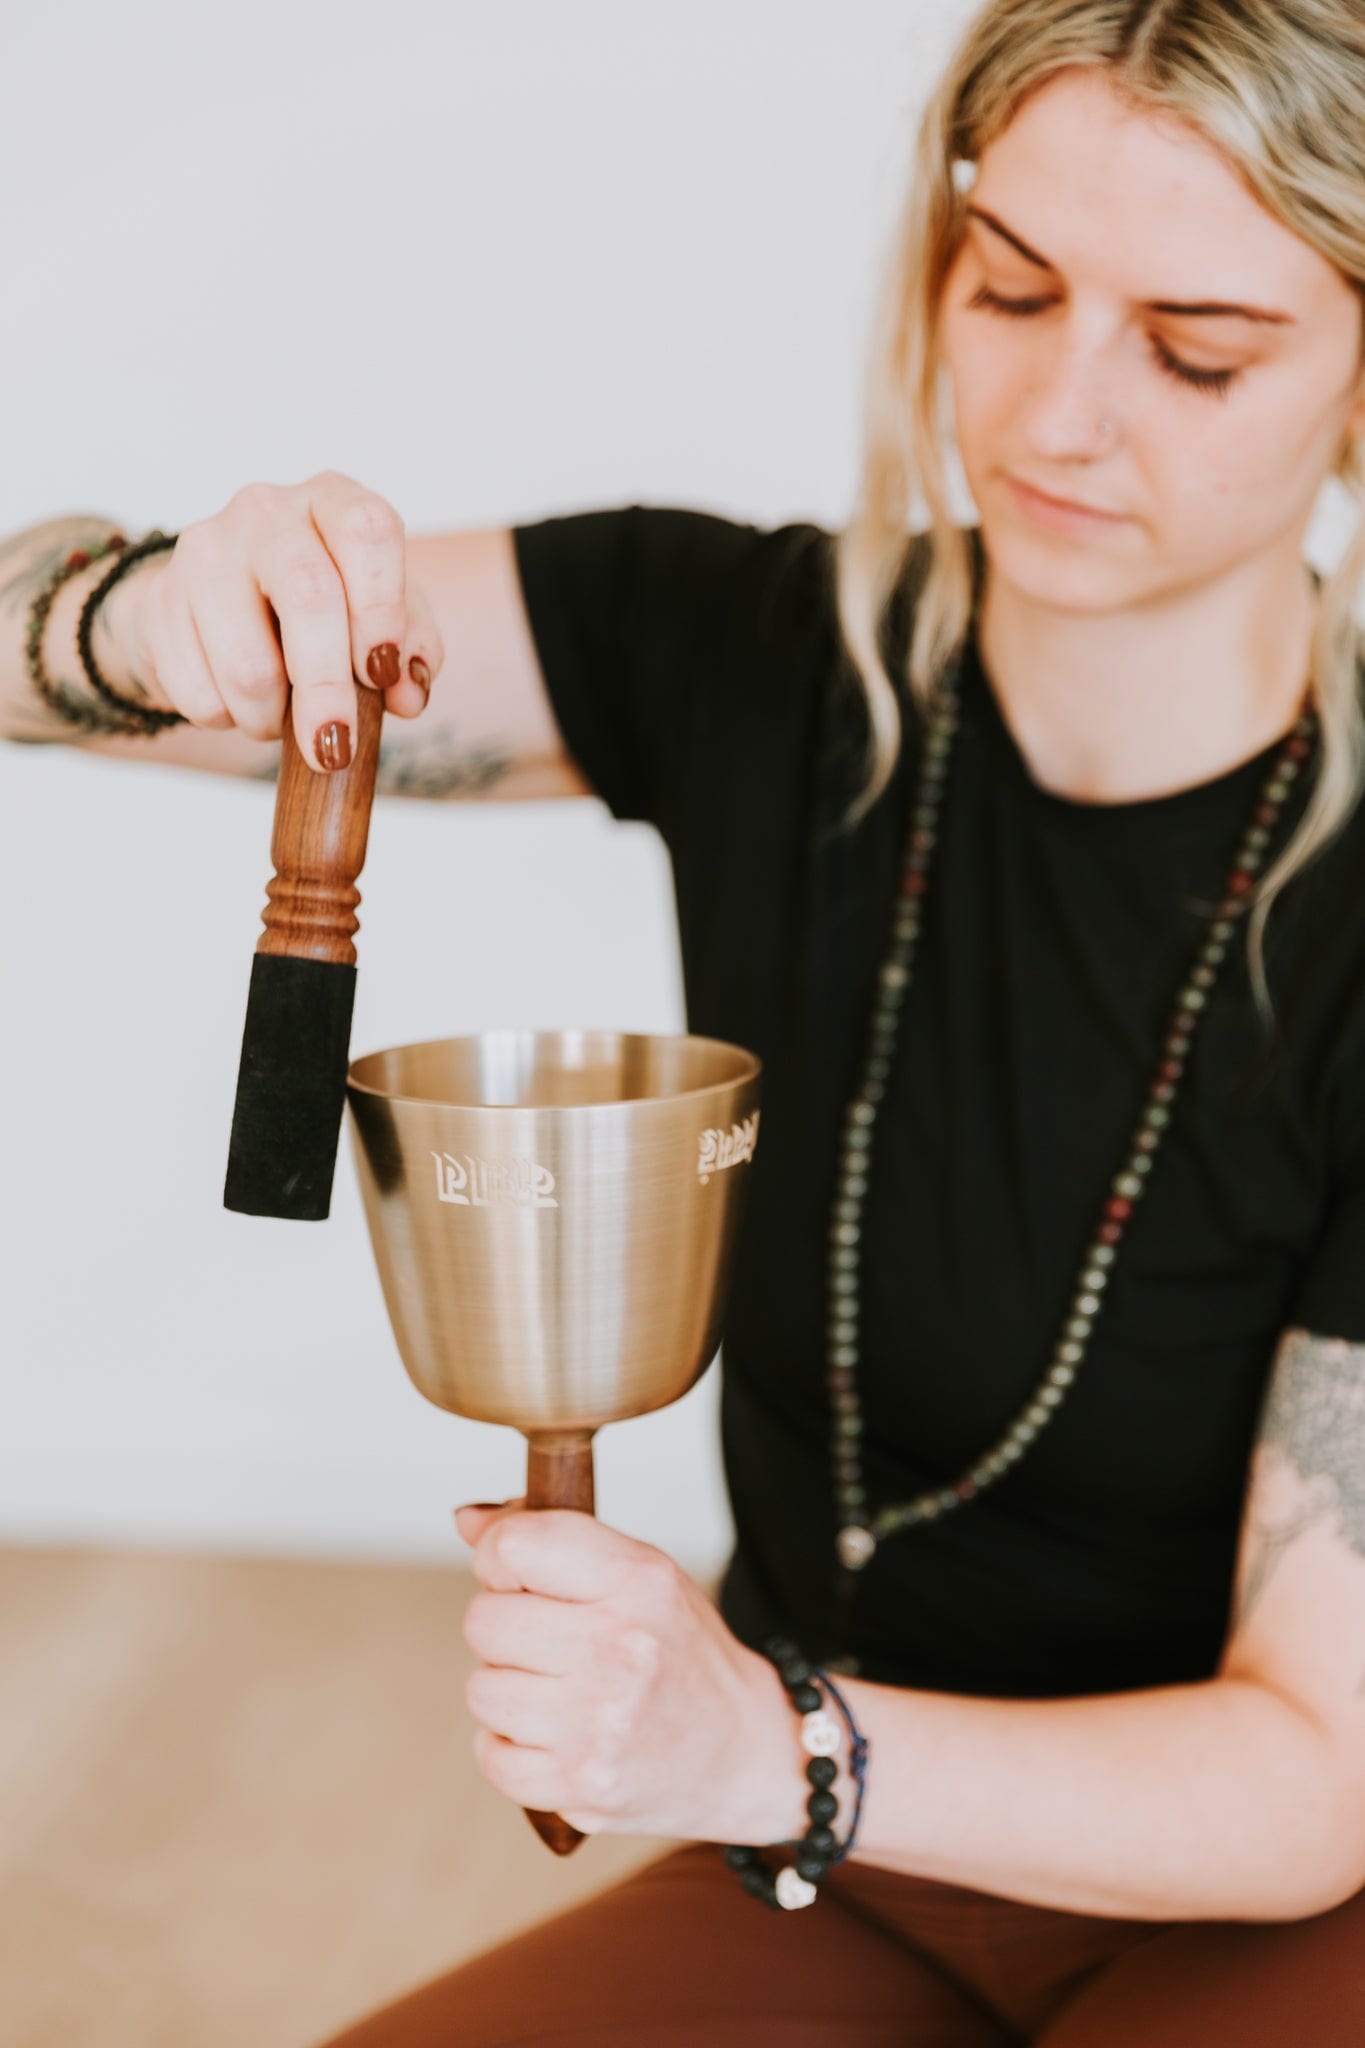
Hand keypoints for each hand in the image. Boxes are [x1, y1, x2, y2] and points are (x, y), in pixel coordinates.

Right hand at [101, 470, 444, 771]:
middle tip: (336, 746)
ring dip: (271, 717)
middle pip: (308, 595)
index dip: (381, 607)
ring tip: (281, 717)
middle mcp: (266, 510)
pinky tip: (238, 701)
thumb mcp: (381, 618)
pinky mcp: (160, 600)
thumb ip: (412, 649)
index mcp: (332, 501)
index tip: (383, 672)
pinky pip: (200, 691)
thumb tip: (409, 693)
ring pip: (248, 662)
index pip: (367, 529)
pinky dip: (228, 719)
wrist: (217, 611)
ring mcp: (204, 550)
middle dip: (327, 688)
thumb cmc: (319, 611)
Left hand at [454, 1499, 800, 1843]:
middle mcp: (620, 1649)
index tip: (521, 1575)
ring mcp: (599, 1724)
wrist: (741, 1750)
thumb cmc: (680, 1651)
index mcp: (638, 1581)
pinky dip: (511, 1748)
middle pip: (484, 1620)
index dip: (499, 1557)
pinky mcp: (582, 1784)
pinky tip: (553, 1735)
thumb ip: (556, 1540)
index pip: (516, 1546)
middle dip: (504, 1627)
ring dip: (508, 1690)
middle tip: (548, 1640)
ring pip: (482, 1689)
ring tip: (558, 1690)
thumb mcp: (641, 1573)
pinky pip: (492, 1756)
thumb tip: (467, 1520)